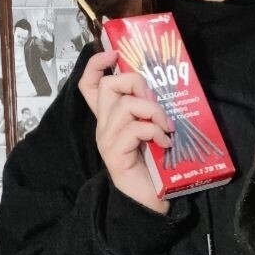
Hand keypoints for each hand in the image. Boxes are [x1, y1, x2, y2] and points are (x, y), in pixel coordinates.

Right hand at [78, 50, 171, 213]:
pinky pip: (134, 128)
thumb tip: (163, 87)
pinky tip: (165, 142)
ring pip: (124, 105)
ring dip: (152, 111)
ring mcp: (107, 139)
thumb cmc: (154, 165)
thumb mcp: (153, 129)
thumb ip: (150, 110)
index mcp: (110, 118)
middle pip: (108, 86)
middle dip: (135, 84)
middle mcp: (103, 126)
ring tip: (166, 127)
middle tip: (155, 102)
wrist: (150, 200)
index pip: (89, 84)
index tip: (113, 54)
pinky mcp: (115, 153)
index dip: (96, 65)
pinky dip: (155, 131)